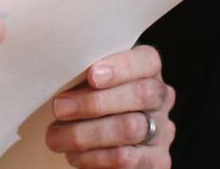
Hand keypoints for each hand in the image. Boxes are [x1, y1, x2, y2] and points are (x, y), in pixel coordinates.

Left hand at [46, 45, 174, 167]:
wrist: (99, 143)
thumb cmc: (88, 102)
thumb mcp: (88, 83)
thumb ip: (85, 75)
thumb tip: (63, 70)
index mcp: (148, 70)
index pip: (148, 60)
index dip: (122, 67)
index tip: (91, 75)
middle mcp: (162, 98)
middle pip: (142, 94)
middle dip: (96, 102)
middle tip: (60, 107)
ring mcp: (163, 131)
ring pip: (131, 129)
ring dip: (86, 134)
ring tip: (56, 137)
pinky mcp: (157, 161)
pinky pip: (125, 158)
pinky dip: (94, 157)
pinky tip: (73, 155)